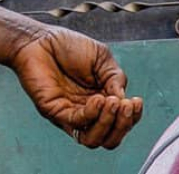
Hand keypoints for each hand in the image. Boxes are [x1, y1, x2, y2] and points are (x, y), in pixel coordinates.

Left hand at [6, 26, 143, 148]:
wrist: (42, 40)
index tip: (136, 101)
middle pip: (108, 138)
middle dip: (122, 126)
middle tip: (126, 106)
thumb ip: (115, 78)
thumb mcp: (103, 59)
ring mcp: (71, 113)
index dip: (131, 118)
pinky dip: (91, 114)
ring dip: (107, 124)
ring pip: (92, 139)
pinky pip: (76, 122)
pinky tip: (98, 98)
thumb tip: (123, 99)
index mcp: (101, 99)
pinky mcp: (55, 111)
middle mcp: (87, 111)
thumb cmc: (70, 47)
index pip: (120, 122)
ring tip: (113, 103)